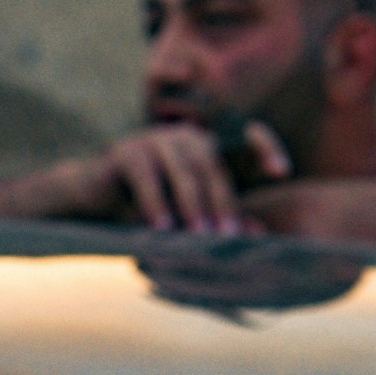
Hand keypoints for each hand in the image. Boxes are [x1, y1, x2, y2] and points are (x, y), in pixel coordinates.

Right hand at [76, 120, 289, 234]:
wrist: (93, 196)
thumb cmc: (147, 205)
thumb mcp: (187, 212)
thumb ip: (219, 217)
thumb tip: (257, 236)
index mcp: (206, 146)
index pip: (243, 137)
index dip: (263, 148)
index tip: (281, 172)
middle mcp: (185, 136)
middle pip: (213, 166)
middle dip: (223, 203)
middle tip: (230, 237)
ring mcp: (154, 140)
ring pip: (182, 172)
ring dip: (193, 207)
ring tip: (200, 238)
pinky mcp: (126, 152)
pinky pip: (146, 178)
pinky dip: (156, 204)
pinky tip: (162, 229)